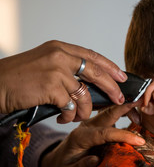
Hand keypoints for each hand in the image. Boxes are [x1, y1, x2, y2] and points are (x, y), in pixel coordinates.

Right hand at [0, 40, 126, 122]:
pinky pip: (71, 106)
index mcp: (59, 48)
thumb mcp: (44, 63)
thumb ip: (66, 68)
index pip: (92, 55)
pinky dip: (70, 115)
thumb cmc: (18, 78)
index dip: (110, 67)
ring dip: (85, 109)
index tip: (121, 76)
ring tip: (79, 116)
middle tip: (119, 98)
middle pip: (96, 72)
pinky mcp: (51, 87)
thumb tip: (90, 82)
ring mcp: (56, 71)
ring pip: (84, 94)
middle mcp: (59, 56)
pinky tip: (63, 118)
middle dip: (111, 87)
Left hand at [40, 101, 142, 166]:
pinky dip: (124, 112)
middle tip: (142, 103)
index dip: (123, 136)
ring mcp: (93, 123)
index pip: (104, 133)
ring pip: (111, 111)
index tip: (139, 141)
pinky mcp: (98, 124)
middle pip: (108, 113)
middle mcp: (87, 126)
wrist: (57, 162)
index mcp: (81, 137)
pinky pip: (112, 114)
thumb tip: (95, 160)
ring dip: (127, 108)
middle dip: (125, 107)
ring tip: (142, 112)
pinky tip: (135, 115)